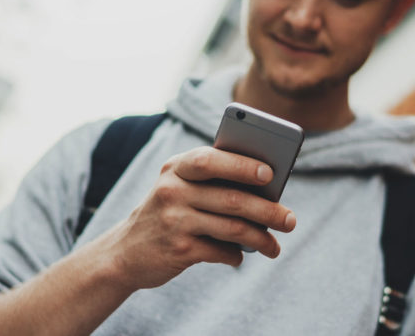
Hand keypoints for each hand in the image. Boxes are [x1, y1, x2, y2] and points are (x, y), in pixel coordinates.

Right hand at [100, 146, 296, 289]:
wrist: (123, 253)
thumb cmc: (167, 214)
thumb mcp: (178, 188)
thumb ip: (213, 182)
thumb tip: (268, 191)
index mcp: (176, 168)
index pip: (210, 160)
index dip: (241, 165)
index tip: (271, 172)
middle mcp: (172, 191)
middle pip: (232, 199)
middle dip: (268, 211)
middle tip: (290, 220)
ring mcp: (174, 221)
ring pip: (232, 228)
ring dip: (261, 239)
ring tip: (275, 247)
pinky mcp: (179, 249)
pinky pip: (220, 251)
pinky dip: (235, 255)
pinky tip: (240, 256)